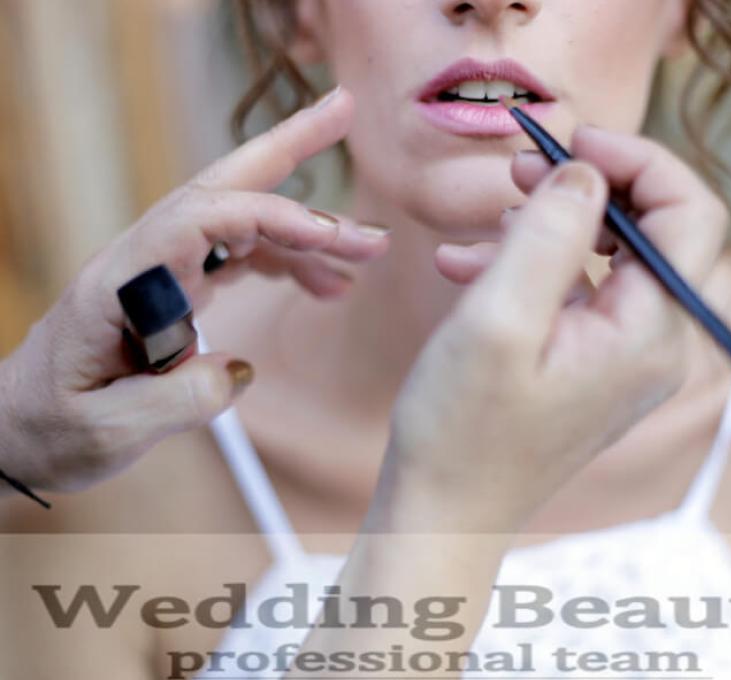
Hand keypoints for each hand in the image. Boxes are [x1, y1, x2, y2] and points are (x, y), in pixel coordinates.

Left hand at [0, 85, 390, 492]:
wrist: (22, 427)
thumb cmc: (52, 426)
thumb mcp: (107, 431)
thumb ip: (177, 402)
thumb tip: (240, 371)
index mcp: (118, 282)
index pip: (199, 219)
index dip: (269, 216)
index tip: (329, 237)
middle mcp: (144, 261)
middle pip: (220, 186)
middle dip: (284, 146)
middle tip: (342, 110)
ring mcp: (163, 272)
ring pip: (242, 222)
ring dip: (306, 227)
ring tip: (368, 249)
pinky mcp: (178, 291)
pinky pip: (241, 258)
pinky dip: (290, 263)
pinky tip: (327, 285)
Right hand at [381, 125, 727, 532]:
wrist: (445, 511)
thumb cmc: (462, 428)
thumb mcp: (497, 319)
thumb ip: (549, 235)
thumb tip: (585, 170)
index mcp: (650, 332)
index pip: (690, 214)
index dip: (637, 161)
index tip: (570, 139)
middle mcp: (655, 344)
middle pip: (652, 230)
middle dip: (587, 187)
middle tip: (523, 168)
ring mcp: (624, 358)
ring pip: (609, 258)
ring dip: (551, 225)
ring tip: (489, 215)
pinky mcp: (592, 365)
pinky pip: (578, 294)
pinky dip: (530, 268)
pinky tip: (466, 266)